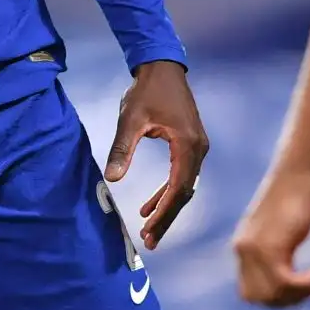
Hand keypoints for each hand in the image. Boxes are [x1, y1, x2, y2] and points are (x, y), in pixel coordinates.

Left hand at [106, 60, 208, 249]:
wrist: (162, 67)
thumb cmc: (146, 91)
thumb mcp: (130, 119)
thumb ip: (122, 149)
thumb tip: (111, 179)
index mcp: (188, 144)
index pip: (178, 187)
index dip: (164, 211)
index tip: (148, 229)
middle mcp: (199, 149)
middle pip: (184, 192)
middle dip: (167, 217)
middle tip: (149, 241)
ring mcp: (198, 147)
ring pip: (184, 186)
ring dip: (167, 207)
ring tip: (147, 228)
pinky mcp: (191, 145)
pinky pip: (182, 176)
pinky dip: (167, 192)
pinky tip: (150, 205)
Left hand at [233, 166, 309, 308]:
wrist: (296, 173)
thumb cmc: (293, 197)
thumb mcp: (279, 228)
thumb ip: (274, 250)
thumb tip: (283, 276)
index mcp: (243, 247)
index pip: (249, 293)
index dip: (274, 298)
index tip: (296, 288)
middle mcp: (243, 249)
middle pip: (259, 298)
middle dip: (287, 301)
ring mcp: (255, 249)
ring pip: (272, 294)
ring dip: (298, 295)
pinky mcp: (271, 246)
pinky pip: (283, 282)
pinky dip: (304, 286)